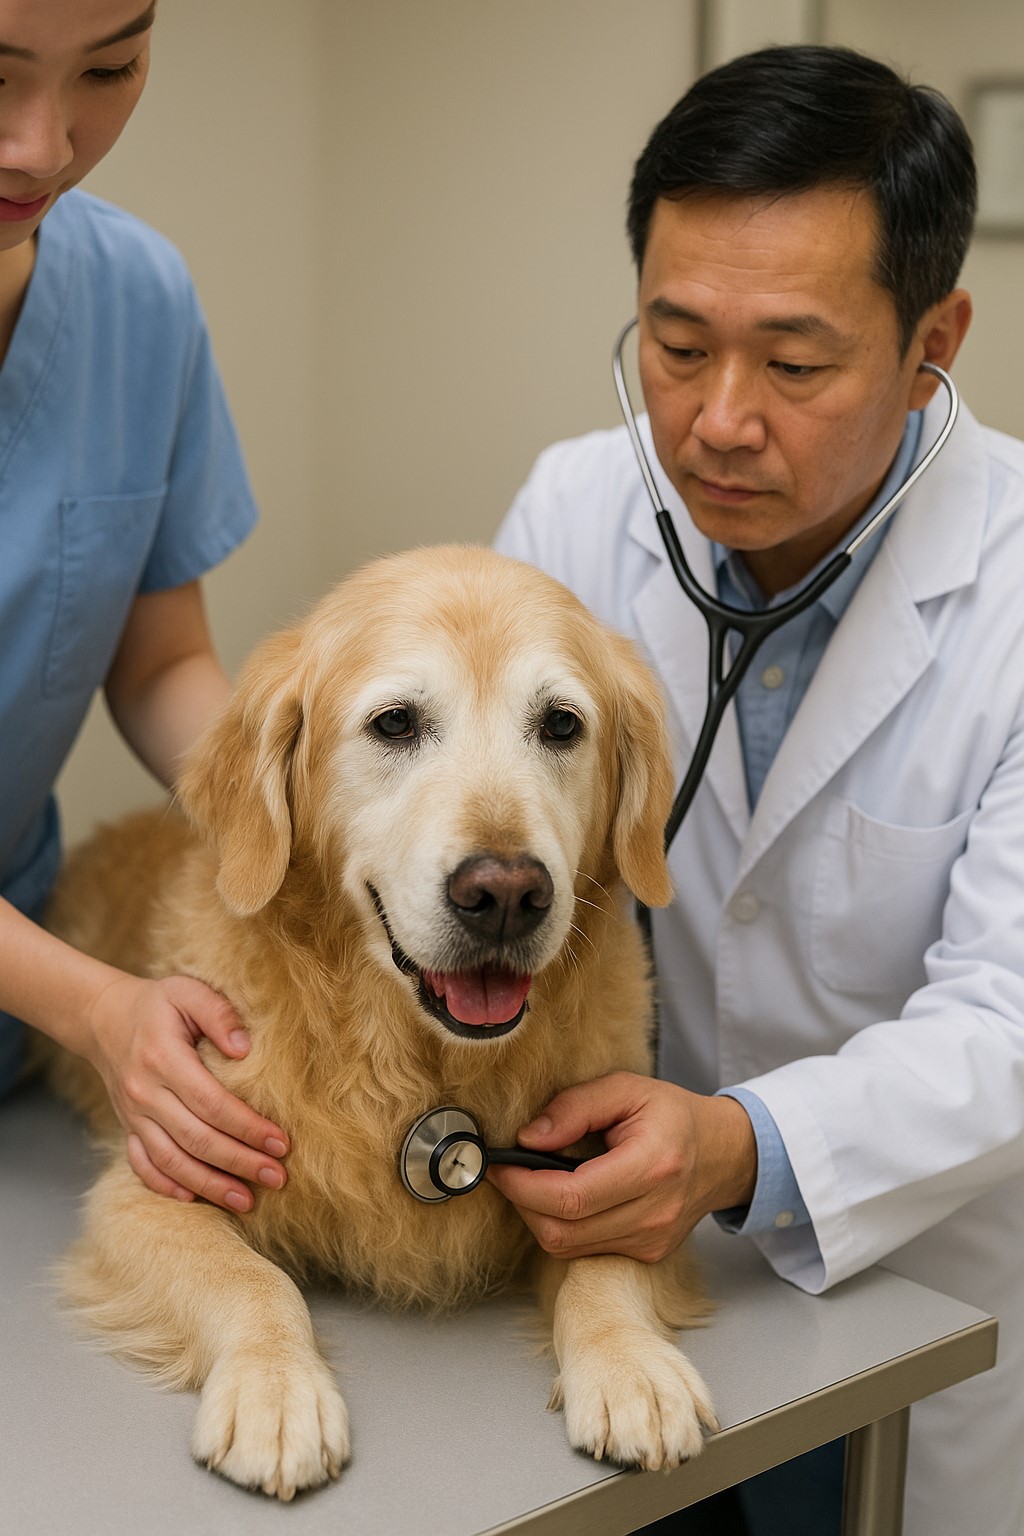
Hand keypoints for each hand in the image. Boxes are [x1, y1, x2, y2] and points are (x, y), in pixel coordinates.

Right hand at [84, 973, 288, 1212]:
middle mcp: (145, 1093)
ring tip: (247, 1200)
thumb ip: (219, 1013)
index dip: (248, 1127)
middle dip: (240, 1162)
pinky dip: (167, 1186)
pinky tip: (194, 1199)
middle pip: (197, 1139)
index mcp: (163, 1058)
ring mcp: (133, 1115)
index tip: (281, 1143)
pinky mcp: (127, 1127)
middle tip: (277, 1177)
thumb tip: (245, 1048)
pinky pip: (143, 1165)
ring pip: (172, 1161)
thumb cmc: (158, 1004)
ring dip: (210, 1185)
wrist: (103, 1018)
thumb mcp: (188, 991)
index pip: (212, 1103)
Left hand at [486, 1072, 756, 1262]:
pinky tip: (564, 1197)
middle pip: (563, 1231)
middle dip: (523, 1202)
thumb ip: (575, 1107)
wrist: (723, 1154)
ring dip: (539, 1216)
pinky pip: (586, 1250)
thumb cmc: (672, 1116)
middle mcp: (655, 1213)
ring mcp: (652, 1241)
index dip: (524, 1186)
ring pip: (568, 1247)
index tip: (500, 1165)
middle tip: (510, 1171)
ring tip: (534, 1180)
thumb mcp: (626, 1089)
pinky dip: (564, 1226)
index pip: (572, 1196)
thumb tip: (527, 1138)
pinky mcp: (646, 1254)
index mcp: (653, 1165)